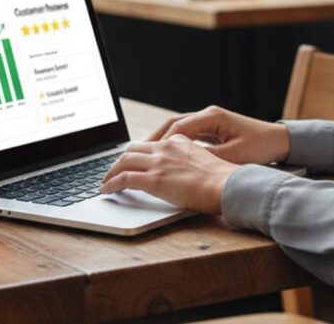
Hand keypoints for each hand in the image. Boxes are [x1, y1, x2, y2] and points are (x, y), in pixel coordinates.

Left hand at [99, 135, 238, 213]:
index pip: (151, 144)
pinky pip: (124, 179)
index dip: (138, 153)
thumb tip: (181, 174)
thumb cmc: (222, 180)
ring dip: (111, 171)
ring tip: (106, 181)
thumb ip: (188, 162)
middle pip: (133, 149)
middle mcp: (166, 148)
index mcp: (179, 142)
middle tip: (114, 171)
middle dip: (120, 160)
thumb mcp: (205, 161)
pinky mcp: (154, 180)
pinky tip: (106, 190)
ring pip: (124, 161)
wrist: (227, 185)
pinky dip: (111, 184)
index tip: (132, 161)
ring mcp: (159, 163)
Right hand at [146, 105, 290, 164]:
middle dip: (153, 139)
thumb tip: (186, 166)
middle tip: (134, 154)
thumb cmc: (261, 147)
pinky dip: (173, 143)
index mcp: (212, 117)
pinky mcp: (213, 128)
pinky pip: (187, 133)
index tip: (146, 155)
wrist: (280, 141)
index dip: (160, 142)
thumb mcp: (234, 156)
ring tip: (144, 155)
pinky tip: (165, 156)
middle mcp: (208, 115)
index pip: (178, 127)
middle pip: (173, 124)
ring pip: (178, 128)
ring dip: (161, 140)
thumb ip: (209, 158)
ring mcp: (210, 120)